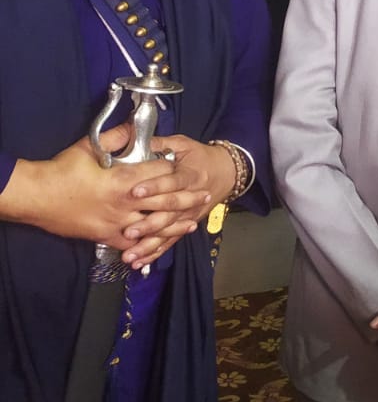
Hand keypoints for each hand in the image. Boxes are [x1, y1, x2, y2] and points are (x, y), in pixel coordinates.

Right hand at [0, 128, 208, 250]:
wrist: (39, 197)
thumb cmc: (63, 170)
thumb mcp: (89, 147)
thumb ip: (116, 137)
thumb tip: (133, 126)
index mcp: (124, 180)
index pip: (159, 173)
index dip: (173, 168)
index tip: (185, 165)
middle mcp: (126, 204)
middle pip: (165, 201)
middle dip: (186, 199)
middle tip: (204, 195)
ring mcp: (117, 223)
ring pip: (154, 226)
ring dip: (175, 225)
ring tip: (192, 222)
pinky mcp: (106, 237)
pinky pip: (132, 244)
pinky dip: (148, 245)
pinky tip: (160, 244)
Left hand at [118, 136, 238, 267]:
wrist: (225, 173)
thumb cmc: (199, 156)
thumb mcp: (182, 144)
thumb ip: (159, 144)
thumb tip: (132, 138)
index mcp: (190, 174)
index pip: (172, 182)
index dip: (154, 187)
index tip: (134, 191)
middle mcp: (191, 198)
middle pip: (170, 213)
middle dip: (148, 224)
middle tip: (128, 231)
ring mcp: (189, 215)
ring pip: (169, 232)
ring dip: (149, 244)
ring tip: (130, 254)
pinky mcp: (187, 225)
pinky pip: (171, 241)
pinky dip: (155, 253)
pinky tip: (139, 263)